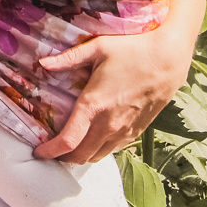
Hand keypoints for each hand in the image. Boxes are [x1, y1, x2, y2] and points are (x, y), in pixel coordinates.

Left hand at [34, 0, 206, 163]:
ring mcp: (124, 130)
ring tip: (68, 147)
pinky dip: (97, 150)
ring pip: (96, 156)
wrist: (168, 59)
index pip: (67, 141)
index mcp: (93, 105)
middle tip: (49, 150)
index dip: (49, 152)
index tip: (38, 152)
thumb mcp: (97, 48)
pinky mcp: (136, 131)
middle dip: (61, 158)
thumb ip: (68, 59)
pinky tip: (92, 139)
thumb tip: (42, 63)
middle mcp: (108, 124)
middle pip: (79, 157)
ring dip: (80, 156)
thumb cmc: (132, 50)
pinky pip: (112, 150)